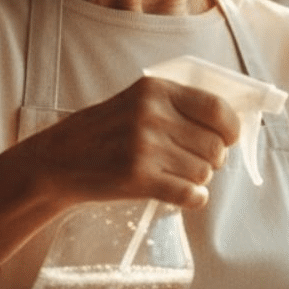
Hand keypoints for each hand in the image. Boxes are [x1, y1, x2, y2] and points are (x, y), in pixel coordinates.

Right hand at [17, 74, 240, 209]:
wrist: (58, 161)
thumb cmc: (103, 132)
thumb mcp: (137, 102)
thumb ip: (177, 106)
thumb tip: (228, 124)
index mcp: (156, 90)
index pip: (218, 108)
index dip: (231, 129)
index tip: (228, 139)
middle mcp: (152, 115)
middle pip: (214, 145)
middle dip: (212, 159)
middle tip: (195, 162)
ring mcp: (145, 147)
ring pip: (204, 172)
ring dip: (197, 179)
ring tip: (177, 175)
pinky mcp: (138, 178)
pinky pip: (190, 193)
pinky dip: (194, 198)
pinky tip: (185, 195)